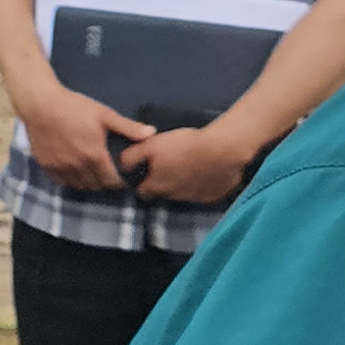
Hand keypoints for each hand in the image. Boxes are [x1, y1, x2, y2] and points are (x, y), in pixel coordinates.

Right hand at [17, 82, 147, 191]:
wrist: (41, 103)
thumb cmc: (75, 107)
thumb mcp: (105, 114)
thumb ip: (129, 127)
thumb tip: (152, 133)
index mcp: (95, 155)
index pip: (111, 181)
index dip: (118, 182)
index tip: (120, 179)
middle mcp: (78, 166)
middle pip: (95, 186)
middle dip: (103, 183)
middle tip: (107, 176)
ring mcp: (60, 167)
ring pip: (78, 186)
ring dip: (87, 183)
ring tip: (91, 174)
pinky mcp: (46, 165)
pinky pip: (61, 182)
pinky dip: (69, 180)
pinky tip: (73, 171)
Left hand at [114, 119, 251, 205]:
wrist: (223, 150)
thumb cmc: (185, 146)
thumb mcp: (151, 145)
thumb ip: (132, 156)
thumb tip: (122, 164)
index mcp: (157, 186)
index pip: (141, 191)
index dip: (141, 181)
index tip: (145, 172)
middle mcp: (174, 197)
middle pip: (162, 194)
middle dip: (161, 183)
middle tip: (168, 166)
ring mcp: (196, 198)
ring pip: (182, 194)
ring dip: (182, 183)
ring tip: (187, 165)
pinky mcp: (214, 196)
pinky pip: (203, 193)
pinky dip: (202, 184)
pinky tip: (204, 170)